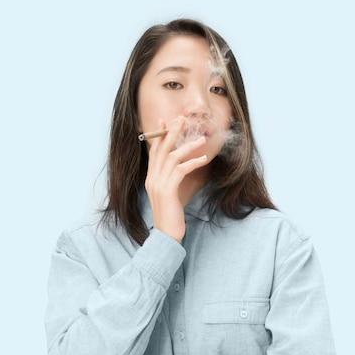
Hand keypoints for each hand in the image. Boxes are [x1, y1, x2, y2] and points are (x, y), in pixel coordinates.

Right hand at [145, 117, 206, 241]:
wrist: (166, 235)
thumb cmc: (171, 217)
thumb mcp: (170, 196)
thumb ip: (173, 181)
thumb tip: (185, 168)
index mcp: (151, 178)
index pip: (154, 152)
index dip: (159, 136)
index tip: (165, 121)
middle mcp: (152, 179)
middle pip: (161, 149)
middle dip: (172, 132)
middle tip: (182, 119)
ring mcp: (158, 184)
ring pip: (172, 157)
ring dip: (188, 146)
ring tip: (202, 139)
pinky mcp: (168, 191)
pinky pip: (180, 170)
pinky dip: (192, 162)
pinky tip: (203, 159)